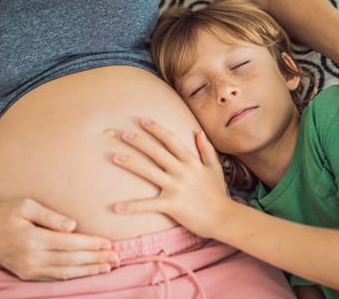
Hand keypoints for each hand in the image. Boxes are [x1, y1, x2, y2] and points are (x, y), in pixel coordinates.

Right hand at [0, 198, 117, 280]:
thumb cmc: (4, 213)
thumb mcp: (25, 205)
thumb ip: (50, 215)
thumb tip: (73, 226)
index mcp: (32, 239)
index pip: (69, 243)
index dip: (90, 244)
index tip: (108, 243)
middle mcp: (32, 257)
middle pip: (71, 260)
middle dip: (96, 259)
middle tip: (117, 257)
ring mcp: (29, 269)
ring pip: (65, 272)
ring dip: (89, 270)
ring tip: (108, 267)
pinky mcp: (27, 274)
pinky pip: (54, 277)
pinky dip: (73, 276)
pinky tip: (88, 272)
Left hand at [111, 118, 230, 238]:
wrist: (223, 218)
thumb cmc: (218, 193)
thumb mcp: (215, 168)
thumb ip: (206, 149)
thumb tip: (198, 131)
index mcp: (191, 161)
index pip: (171, 140)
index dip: (156, 129)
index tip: (142, 120)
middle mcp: (182, 171)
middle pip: (157, 152)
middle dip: (139, 141)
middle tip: (122, 133)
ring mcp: (176, 188)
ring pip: (149, 172)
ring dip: (131, 164)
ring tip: (114, 157)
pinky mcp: (172, 205)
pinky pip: (148, 205)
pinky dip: (132, 206)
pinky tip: (116, 207)